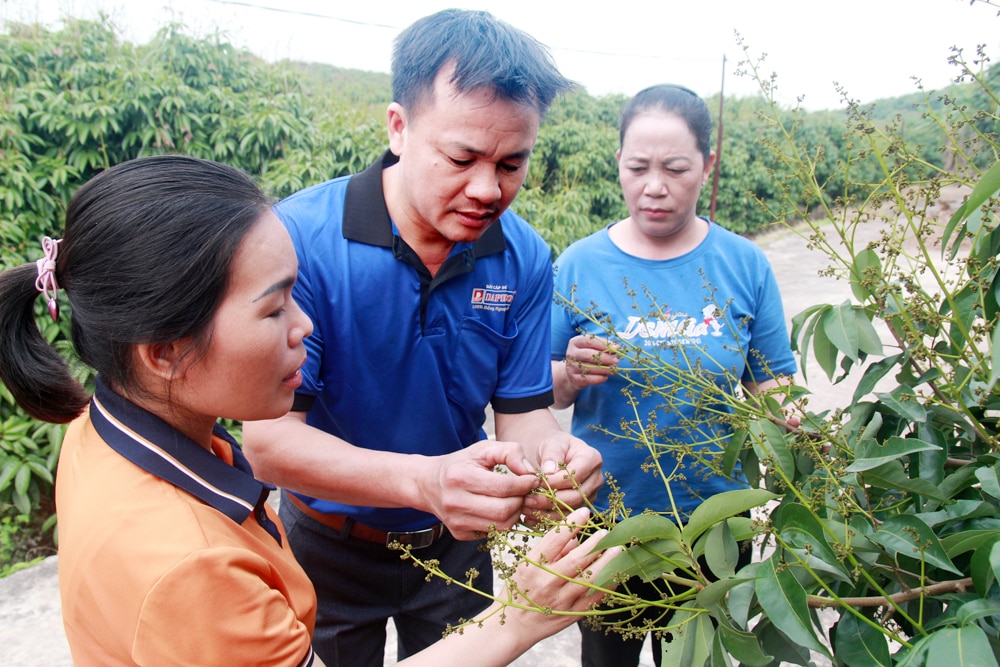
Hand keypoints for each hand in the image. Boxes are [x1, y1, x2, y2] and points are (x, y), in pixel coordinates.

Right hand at [417, 439, 538, 539]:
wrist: (429, 484)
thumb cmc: (461, 464)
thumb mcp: (483, 449)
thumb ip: (510, 452)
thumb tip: (530, 472)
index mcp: (460, 477)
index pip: (503, 487)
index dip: (524, 484)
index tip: (532, 480)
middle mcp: (455, 502)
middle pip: (504, 511)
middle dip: (521, 501)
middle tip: (525, 492)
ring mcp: (456, 522)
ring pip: (501, 526)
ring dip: (515, 514)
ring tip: (515, 500)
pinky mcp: (460, 534)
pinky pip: (492, 533)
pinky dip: (502, 522)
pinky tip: (500, 509)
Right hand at [502, 507, 619, 637]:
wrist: (514, 625)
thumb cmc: (519, 590)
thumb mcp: (526, 565)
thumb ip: (551, 550)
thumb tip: (575, 538)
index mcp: (533, 566)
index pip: (555, 539)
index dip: (572, 523)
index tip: (585, 512)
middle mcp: (547, 582)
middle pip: (577, 559)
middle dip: (595, 544)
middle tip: (606, 533)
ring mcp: (561, 600)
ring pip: (590, 579)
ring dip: (607, 562)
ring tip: (617, 549)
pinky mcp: (572, 614)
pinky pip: (594, 598)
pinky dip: (607, 584)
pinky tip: (616, 572)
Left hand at [522, 433, 602, 524]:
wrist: (556, 455)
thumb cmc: (555, 447)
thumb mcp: (552, 444)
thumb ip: (551, 455)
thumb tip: (549, 471)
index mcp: (592, 458)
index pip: (576, 476)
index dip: (556, 482)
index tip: (537, 483)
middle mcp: (596, 479)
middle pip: (576, 496)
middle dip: (550, 500)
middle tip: (528, 499)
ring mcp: (590, 495)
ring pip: (571, 509)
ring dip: (547, 512)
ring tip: (526, 508)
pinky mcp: (581, 507)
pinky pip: (565, 517)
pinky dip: (547, 519)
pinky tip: (530, 517)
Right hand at [562, 335, 618, 390]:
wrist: (572, 374)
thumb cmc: (586, 358)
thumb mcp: (592, 348)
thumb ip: (603, 346)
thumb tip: (616, 347)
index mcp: (575, 342)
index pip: (589, 340)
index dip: (603, 344)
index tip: (616, 348)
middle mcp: (571, 354)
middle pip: (589, 354)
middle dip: (605, 358)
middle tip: (616, 361)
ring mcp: (571, 367)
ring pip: (589, 368)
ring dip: (604, 369)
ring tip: (614, 370)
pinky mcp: (574, 378)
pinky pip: (588, 379)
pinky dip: (598, 378)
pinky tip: (605, 377)